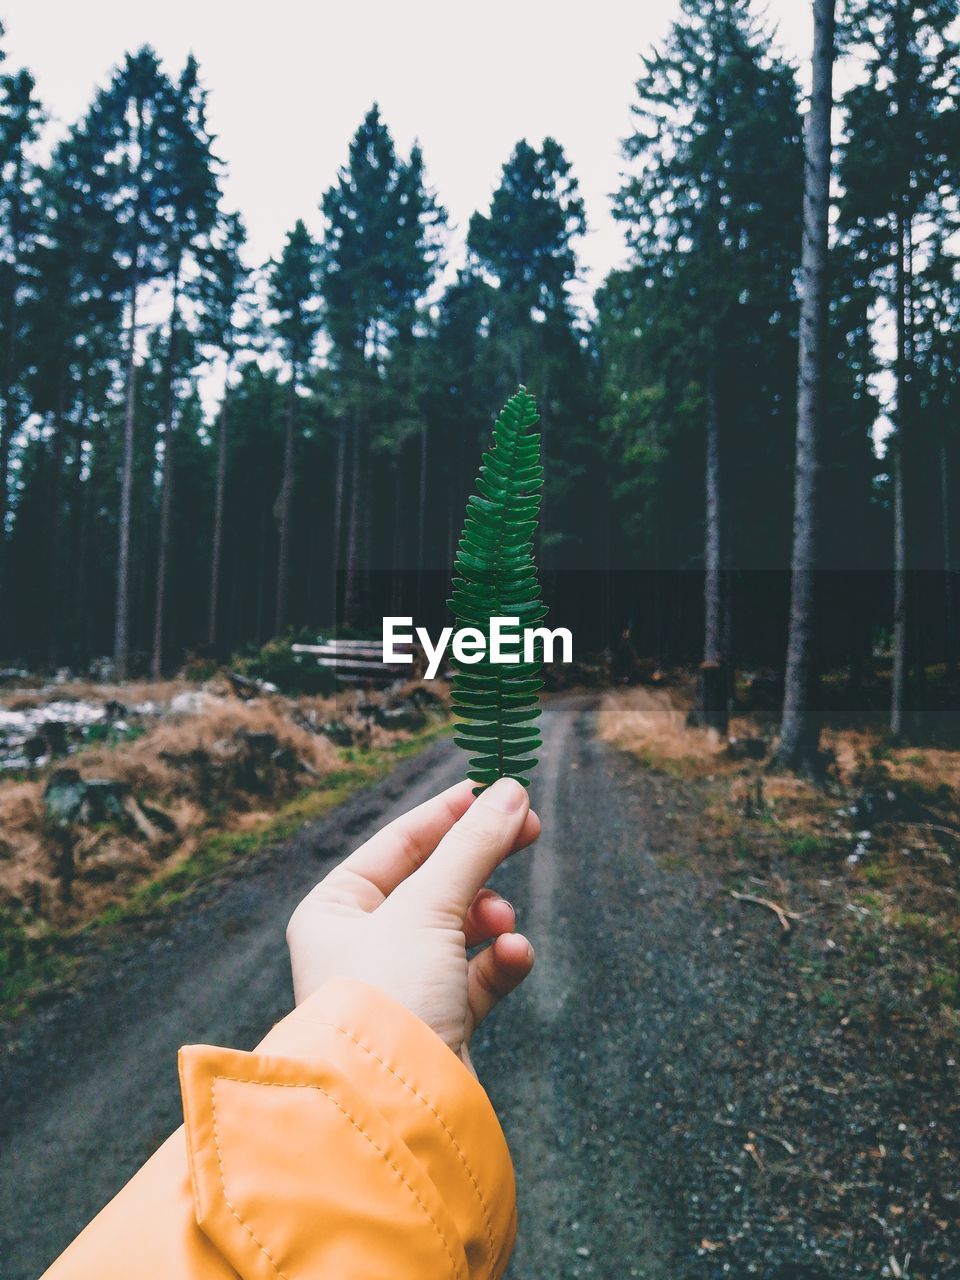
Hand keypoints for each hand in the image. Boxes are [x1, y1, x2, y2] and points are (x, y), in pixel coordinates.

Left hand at [286, 777, 539, 1071]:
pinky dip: (500, 961)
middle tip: (530, 828)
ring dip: (491, 916)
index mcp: (335, 909)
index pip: (398, 842)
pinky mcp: (438, 1020)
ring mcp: (401, 984)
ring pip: (461, 926)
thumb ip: (474, 845)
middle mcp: (361, 944)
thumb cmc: (387, 997)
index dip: (450, 812)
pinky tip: (513, 957)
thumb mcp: (430, 906)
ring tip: (503, 921)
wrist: (395, 1109)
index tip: (499, 789)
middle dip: (481, 861)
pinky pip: (477, 973)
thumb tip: (511, 790)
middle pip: (435, 880)